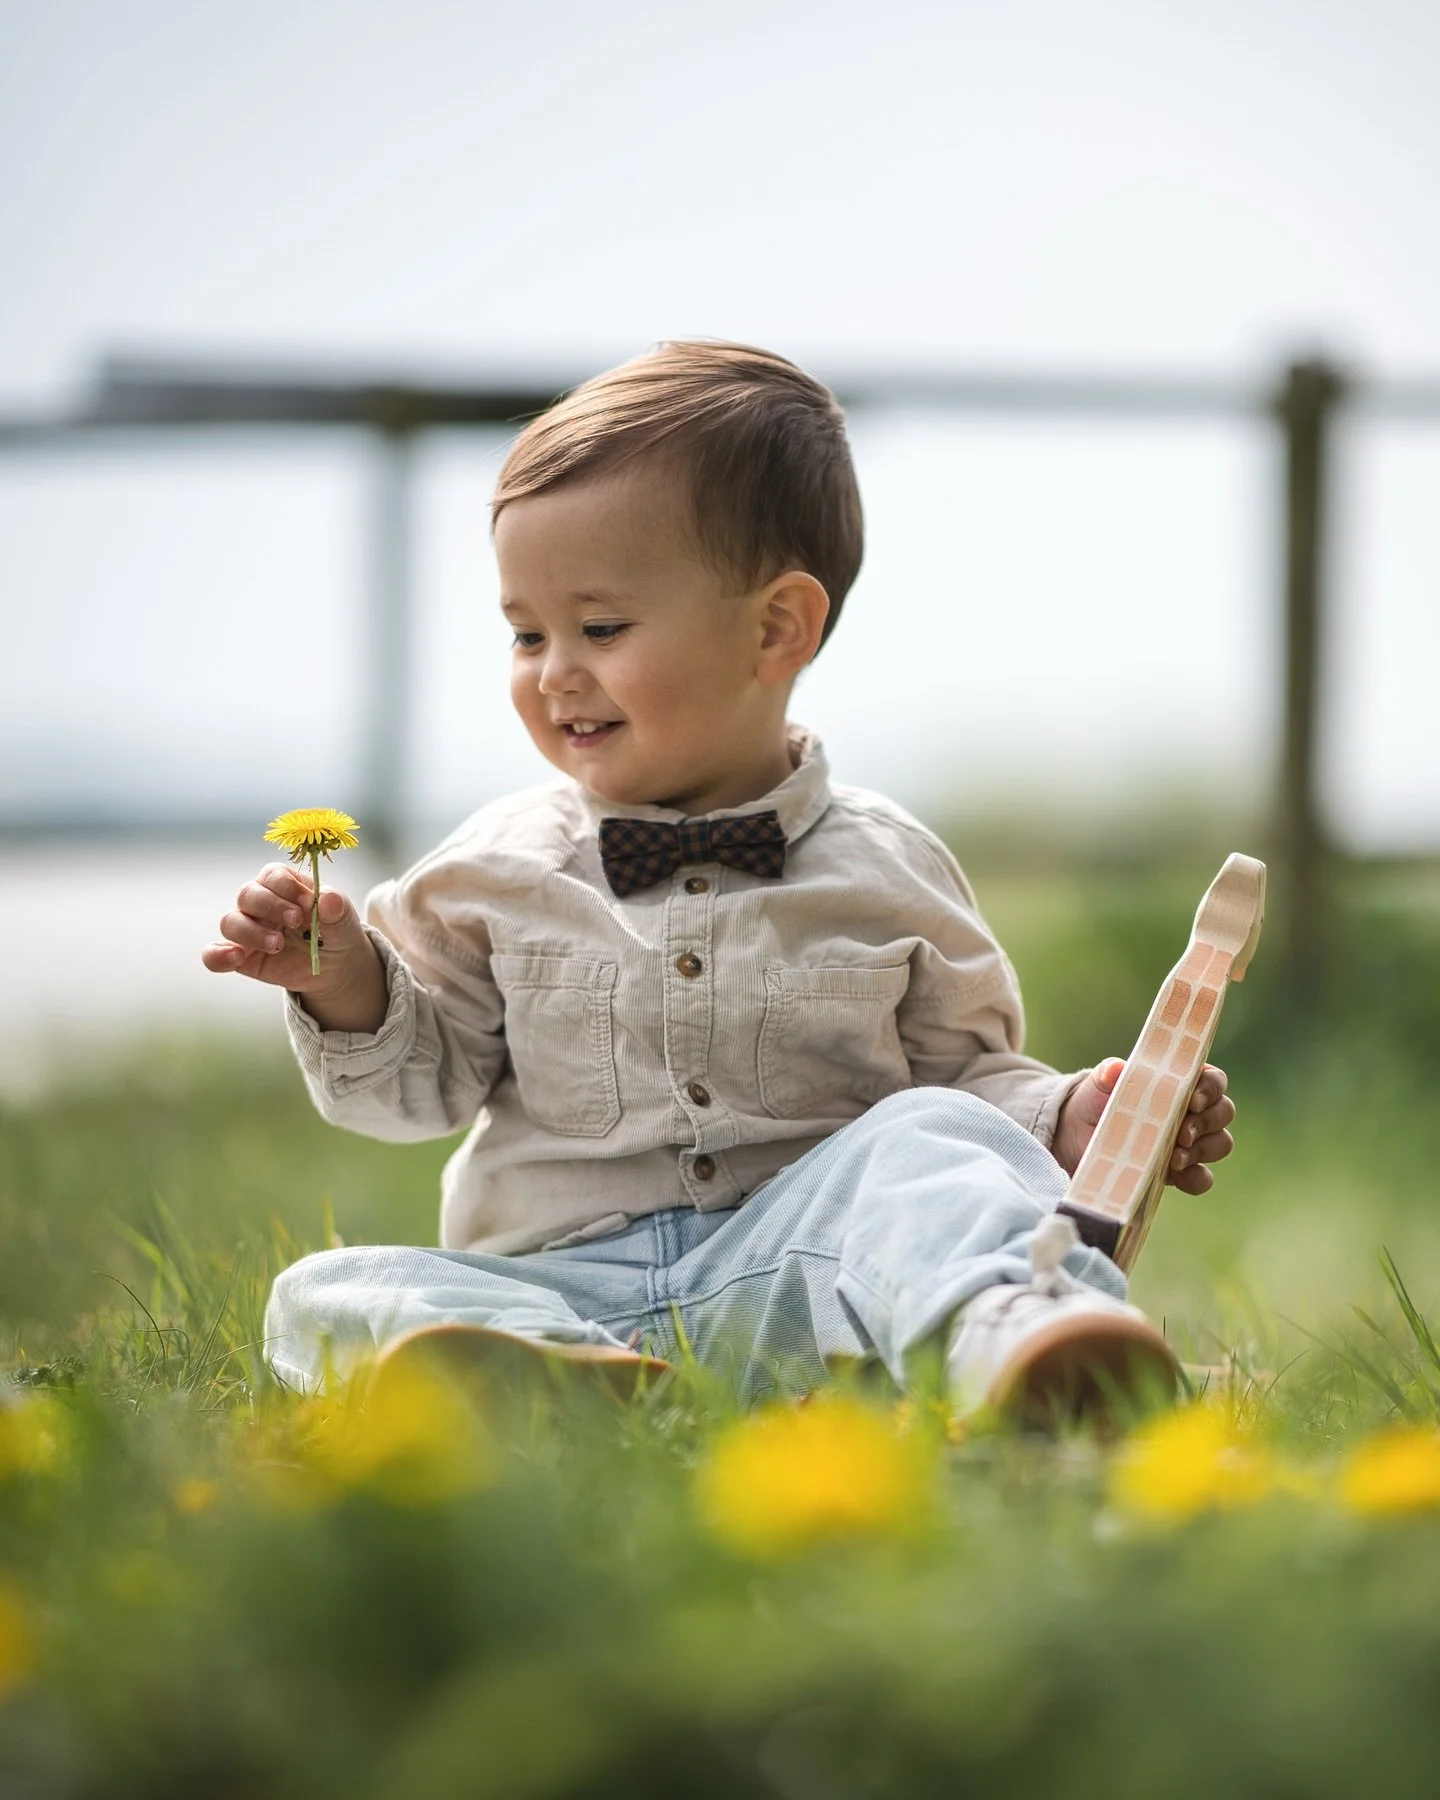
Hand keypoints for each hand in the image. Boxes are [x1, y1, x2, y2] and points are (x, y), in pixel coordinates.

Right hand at [201, 862, 386, 1031]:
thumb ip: (336, 907)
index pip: (273, 875)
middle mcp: (260, 902)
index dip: (287, 887)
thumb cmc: (335, 931)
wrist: (336, 966)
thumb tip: (329, 900)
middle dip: (270, 906)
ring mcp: (247, 929)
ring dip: (251, 933)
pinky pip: (214, 954)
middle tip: (296, 922)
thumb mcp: (343, 919)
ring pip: (230, 921)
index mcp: (283, 884)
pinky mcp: (241, 956)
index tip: (309, 903)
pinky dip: (217, 955)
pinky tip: (235, 959)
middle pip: (247, 894)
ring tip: (278, 945)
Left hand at [1053, 1058, 1235, 1193]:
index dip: (1210, 1089)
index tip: (1192, 1100)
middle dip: (1206, 1123)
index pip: (1214, 1080)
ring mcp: (1189, 1143)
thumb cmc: (1095, 1101)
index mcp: (1181, 1082)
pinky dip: (1196, 1178)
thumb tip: (1116, 1068)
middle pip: (1224, 1112)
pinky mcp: (1179, 1172)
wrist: (1076, 1136)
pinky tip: (1176, 1176)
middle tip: (1181, 1133)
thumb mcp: (1098, 1084)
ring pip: (1220, 1144)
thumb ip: (1108, 1074)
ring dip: (1202, 1150)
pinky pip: (1203, 1178)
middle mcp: (1193, 1111)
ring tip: (1173, 1158)